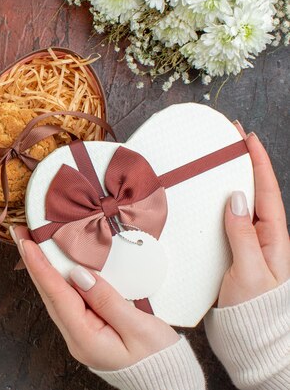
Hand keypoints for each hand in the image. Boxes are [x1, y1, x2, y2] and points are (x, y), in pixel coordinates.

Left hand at [11, 225, 178, 370]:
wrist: (167, 380)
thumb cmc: (158, 358)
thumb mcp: (139, 327)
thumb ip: (107, 300)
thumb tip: (80, 274)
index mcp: (85, 339)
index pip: (57, 295)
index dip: (41, 266)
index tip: (27, 243)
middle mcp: (76, 337)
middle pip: (49, 294)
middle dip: (33, 263)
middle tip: (20, 235)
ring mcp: (80, 334)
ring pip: (56, 296)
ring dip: (42, 269)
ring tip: (31, 243)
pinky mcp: (87, 328)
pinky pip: (68, 299)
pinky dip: (58, 279)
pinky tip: (54, 265)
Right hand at [218, 127, 289, 306]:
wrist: (249, 339)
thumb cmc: (255, 311)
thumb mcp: (252, 272)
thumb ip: (243, 235)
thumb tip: (235, 200)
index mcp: (273, 237)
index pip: (266, 190)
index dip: (258, 161)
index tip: (247, 138)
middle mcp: (261, 236)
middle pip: (253, 191)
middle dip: (244, 162)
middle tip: (229, 140)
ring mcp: (246, 244)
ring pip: (236, 205)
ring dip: (228, 181)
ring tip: (216, 162)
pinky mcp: (230, 253)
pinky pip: (222, 222)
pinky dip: (214, 205)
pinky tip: (204, 201)